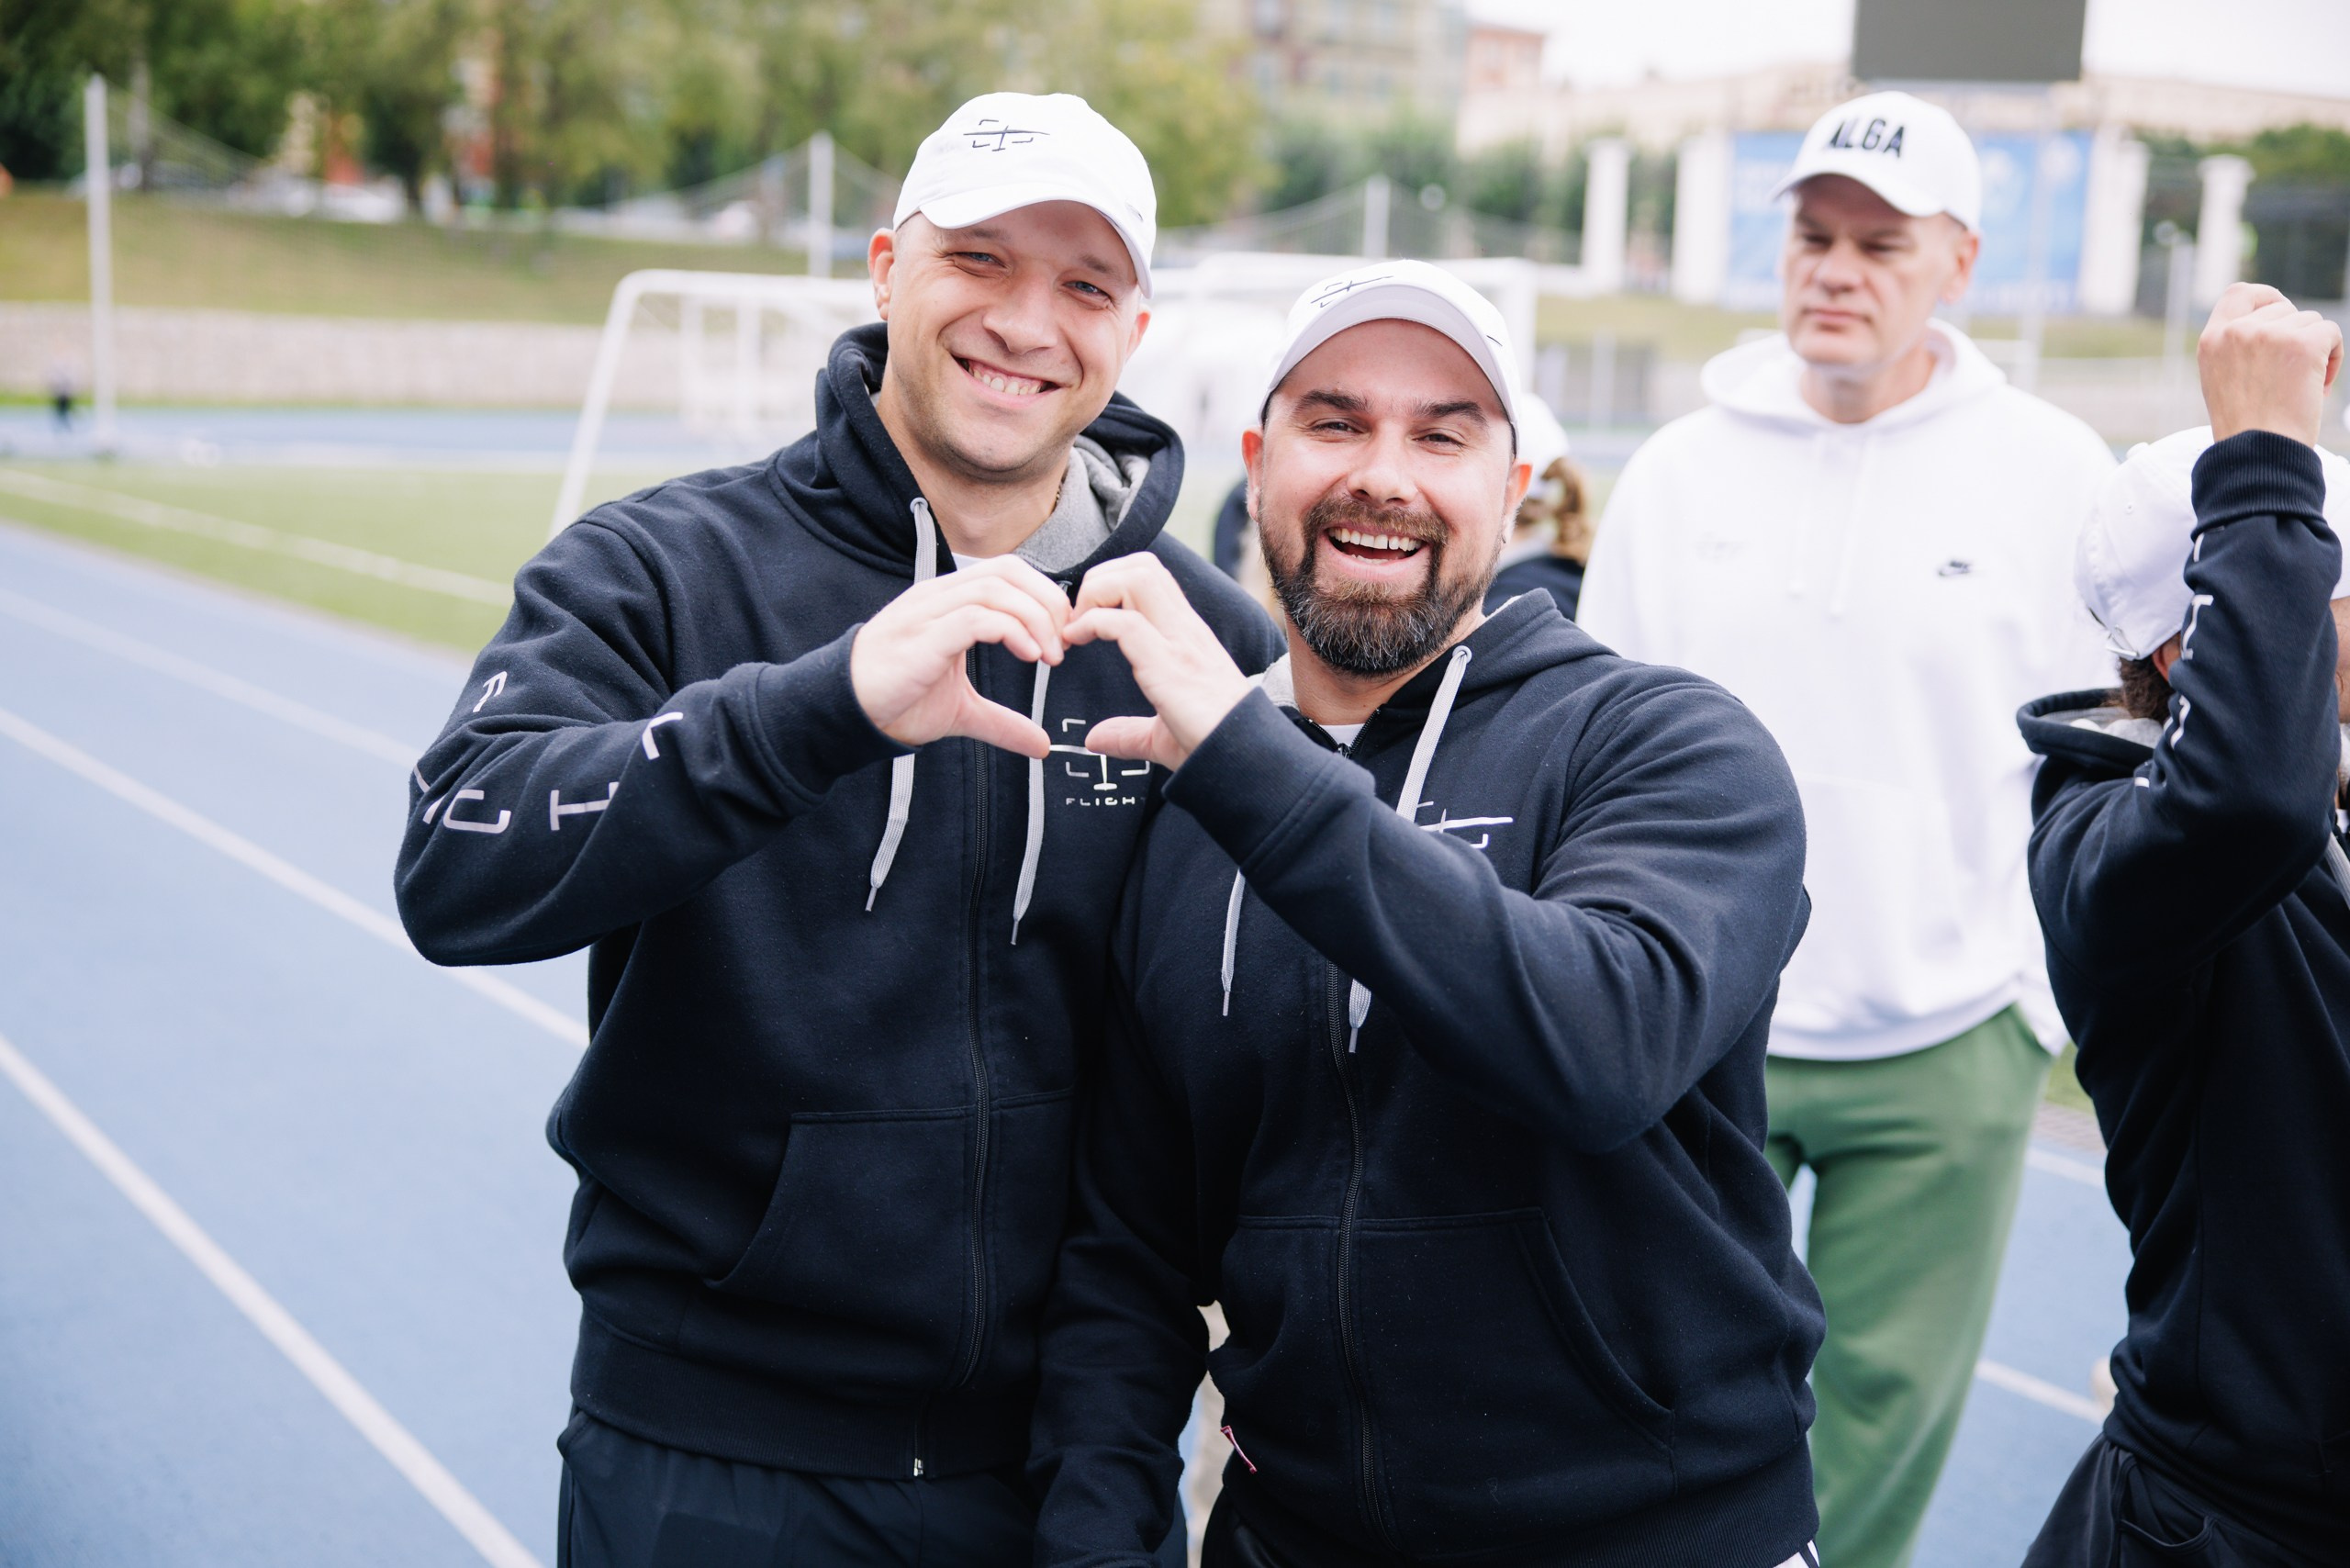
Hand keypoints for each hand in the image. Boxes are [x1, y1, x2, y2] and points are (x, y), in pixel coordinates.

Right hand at [850, 556, 1067, 757]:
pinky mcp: (922, 637)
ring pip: (994, 589)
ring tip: (1049, 656)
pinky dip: (1009, 630)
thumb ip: (1002, 721)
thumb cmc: (897, 700)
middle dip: (1047, 602)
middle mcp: (938, 597)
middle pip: (1008, 571)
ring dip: (1034, 619)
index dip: (1044, 595)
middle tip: (1063, 643)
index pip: (1007, 572)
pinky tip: (1027, 655)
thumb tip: (1041, 744)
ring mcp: (928, 613)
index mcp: (949, 601)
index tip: (1062, 635)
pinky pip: (974, 617)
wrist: (847, 712)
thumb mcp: (962, 710)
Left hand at [1064, 553, 1251, 770]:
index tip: (1085, 620)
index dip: (1110, 584)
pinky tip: (1076, 643)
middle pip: (1142, 565)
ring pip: (1135, 578)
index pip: (1151, 577)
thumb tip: (1096, 738)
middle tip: (1077, 618)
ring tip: (1077, 628)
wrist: (1246, 760)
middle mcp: (1184, 630)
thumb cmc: (1212, 745)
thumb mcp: (1163, 734)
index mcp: (1186, 636)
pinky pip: (1124, 622)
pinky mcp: (1168, 664)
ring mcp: (1179, 643)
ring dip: (1096, 594)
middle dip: (1099, 580)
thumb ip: (1128, 732)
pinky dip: (1091, 623)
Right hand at [2199, 282, 2342, 446]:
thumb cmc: (2246, 429)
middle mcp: (2237, 332)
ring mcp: (2269, 335)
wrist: (2259, 454)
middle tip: (2293, 371)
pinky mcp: (2302, 343)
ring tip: (2304, 387)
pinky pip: (2331, 333)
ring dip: (2316, 350)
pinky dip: (2334, 357)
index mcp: (2211, 341)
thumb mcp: (2224, 381)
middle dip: (2296, 335)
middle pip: (2284, 309)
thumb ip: (2238, 350)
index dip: (2265, 298)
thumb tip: (2277, 325)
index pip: (2239, 294)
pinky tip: (2320, 386)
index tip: (2280, 313)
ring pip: (2310, 322)